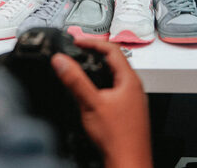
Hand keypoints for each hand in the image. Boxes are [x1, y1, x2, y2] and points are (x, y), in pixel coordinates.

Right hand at [51, 38, 150, 167]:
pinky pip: (115, 90)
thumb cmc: (118, 138)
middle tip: (78, 51)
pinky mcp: (129, 111)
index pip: (112, 49)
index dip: (92, 42)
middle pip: (115, 61)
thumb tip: (61, 61)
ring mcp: (133, 100)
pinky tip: (92, 94)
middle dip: (94, 54)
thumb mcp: (91, 104)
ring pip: (115, 76)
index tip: (77, 42)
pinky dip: (102, 84)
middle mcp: (135, 88)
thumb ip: (75, 81)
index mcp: (130, 80)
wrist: (129, 163)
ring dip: (98, 69)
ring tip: (83, 68)